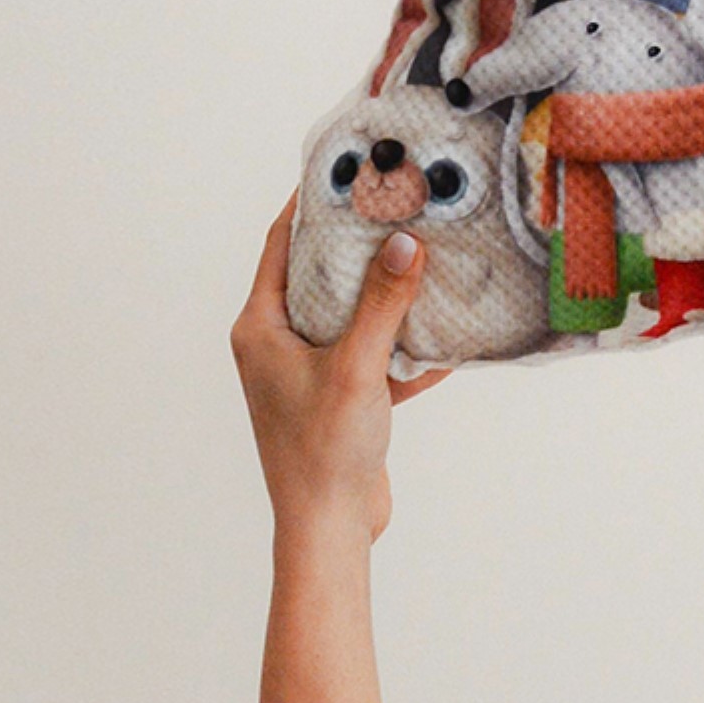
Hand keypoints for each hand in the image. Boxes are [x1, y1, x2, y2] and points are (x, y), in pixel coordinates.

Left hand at [230, 196, 448, 542]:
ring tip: (425, 258)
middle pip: (318, 275)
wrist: (329, 530)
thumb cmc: (322, 453)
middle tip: (396, 206)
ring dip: (386, 293)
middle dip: (358, 244)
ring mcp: (308, 373)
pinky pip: (374, 356)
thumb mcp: (356, 368)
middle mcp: (277, 346)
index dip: (306, 206)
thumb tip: (404, 243)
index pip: (279, 246)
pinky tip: (443, 338)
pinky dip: (404, 347)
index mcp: (260, 330)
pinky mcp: (340, 399)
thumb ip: (381, 304)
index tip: (340, 171)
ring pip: (350, 315)